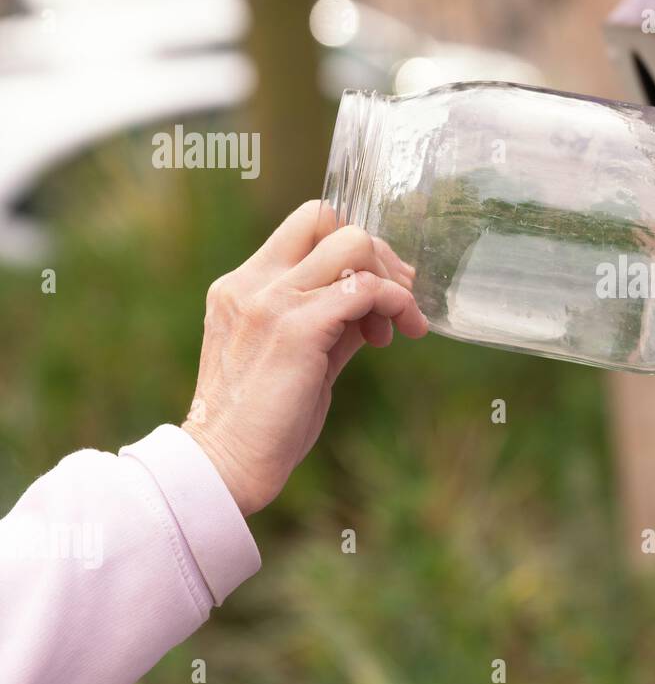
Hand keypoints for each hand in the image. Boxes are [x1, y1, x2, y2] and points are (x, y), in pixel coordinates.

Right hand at [183, 200, 425, 516]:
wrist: (224, 464)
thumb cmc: (264, 421)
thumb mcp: (298, 356)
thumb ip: (330, 321)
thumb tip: (377, 306)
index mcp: (244, 284)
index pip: (305, 223)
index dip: (350, 246)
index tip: (376, 289)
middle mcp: (253, 282)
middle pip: (328, 219)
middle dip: (377, 254)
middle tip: (397, 302)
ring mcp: (272, 300)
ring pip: (352, 243)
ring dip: (389, 280)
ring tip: (398, 326)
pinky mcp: (296, 328)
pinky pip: (364, 289)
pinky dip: (394, 304)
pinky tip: (399, 335)